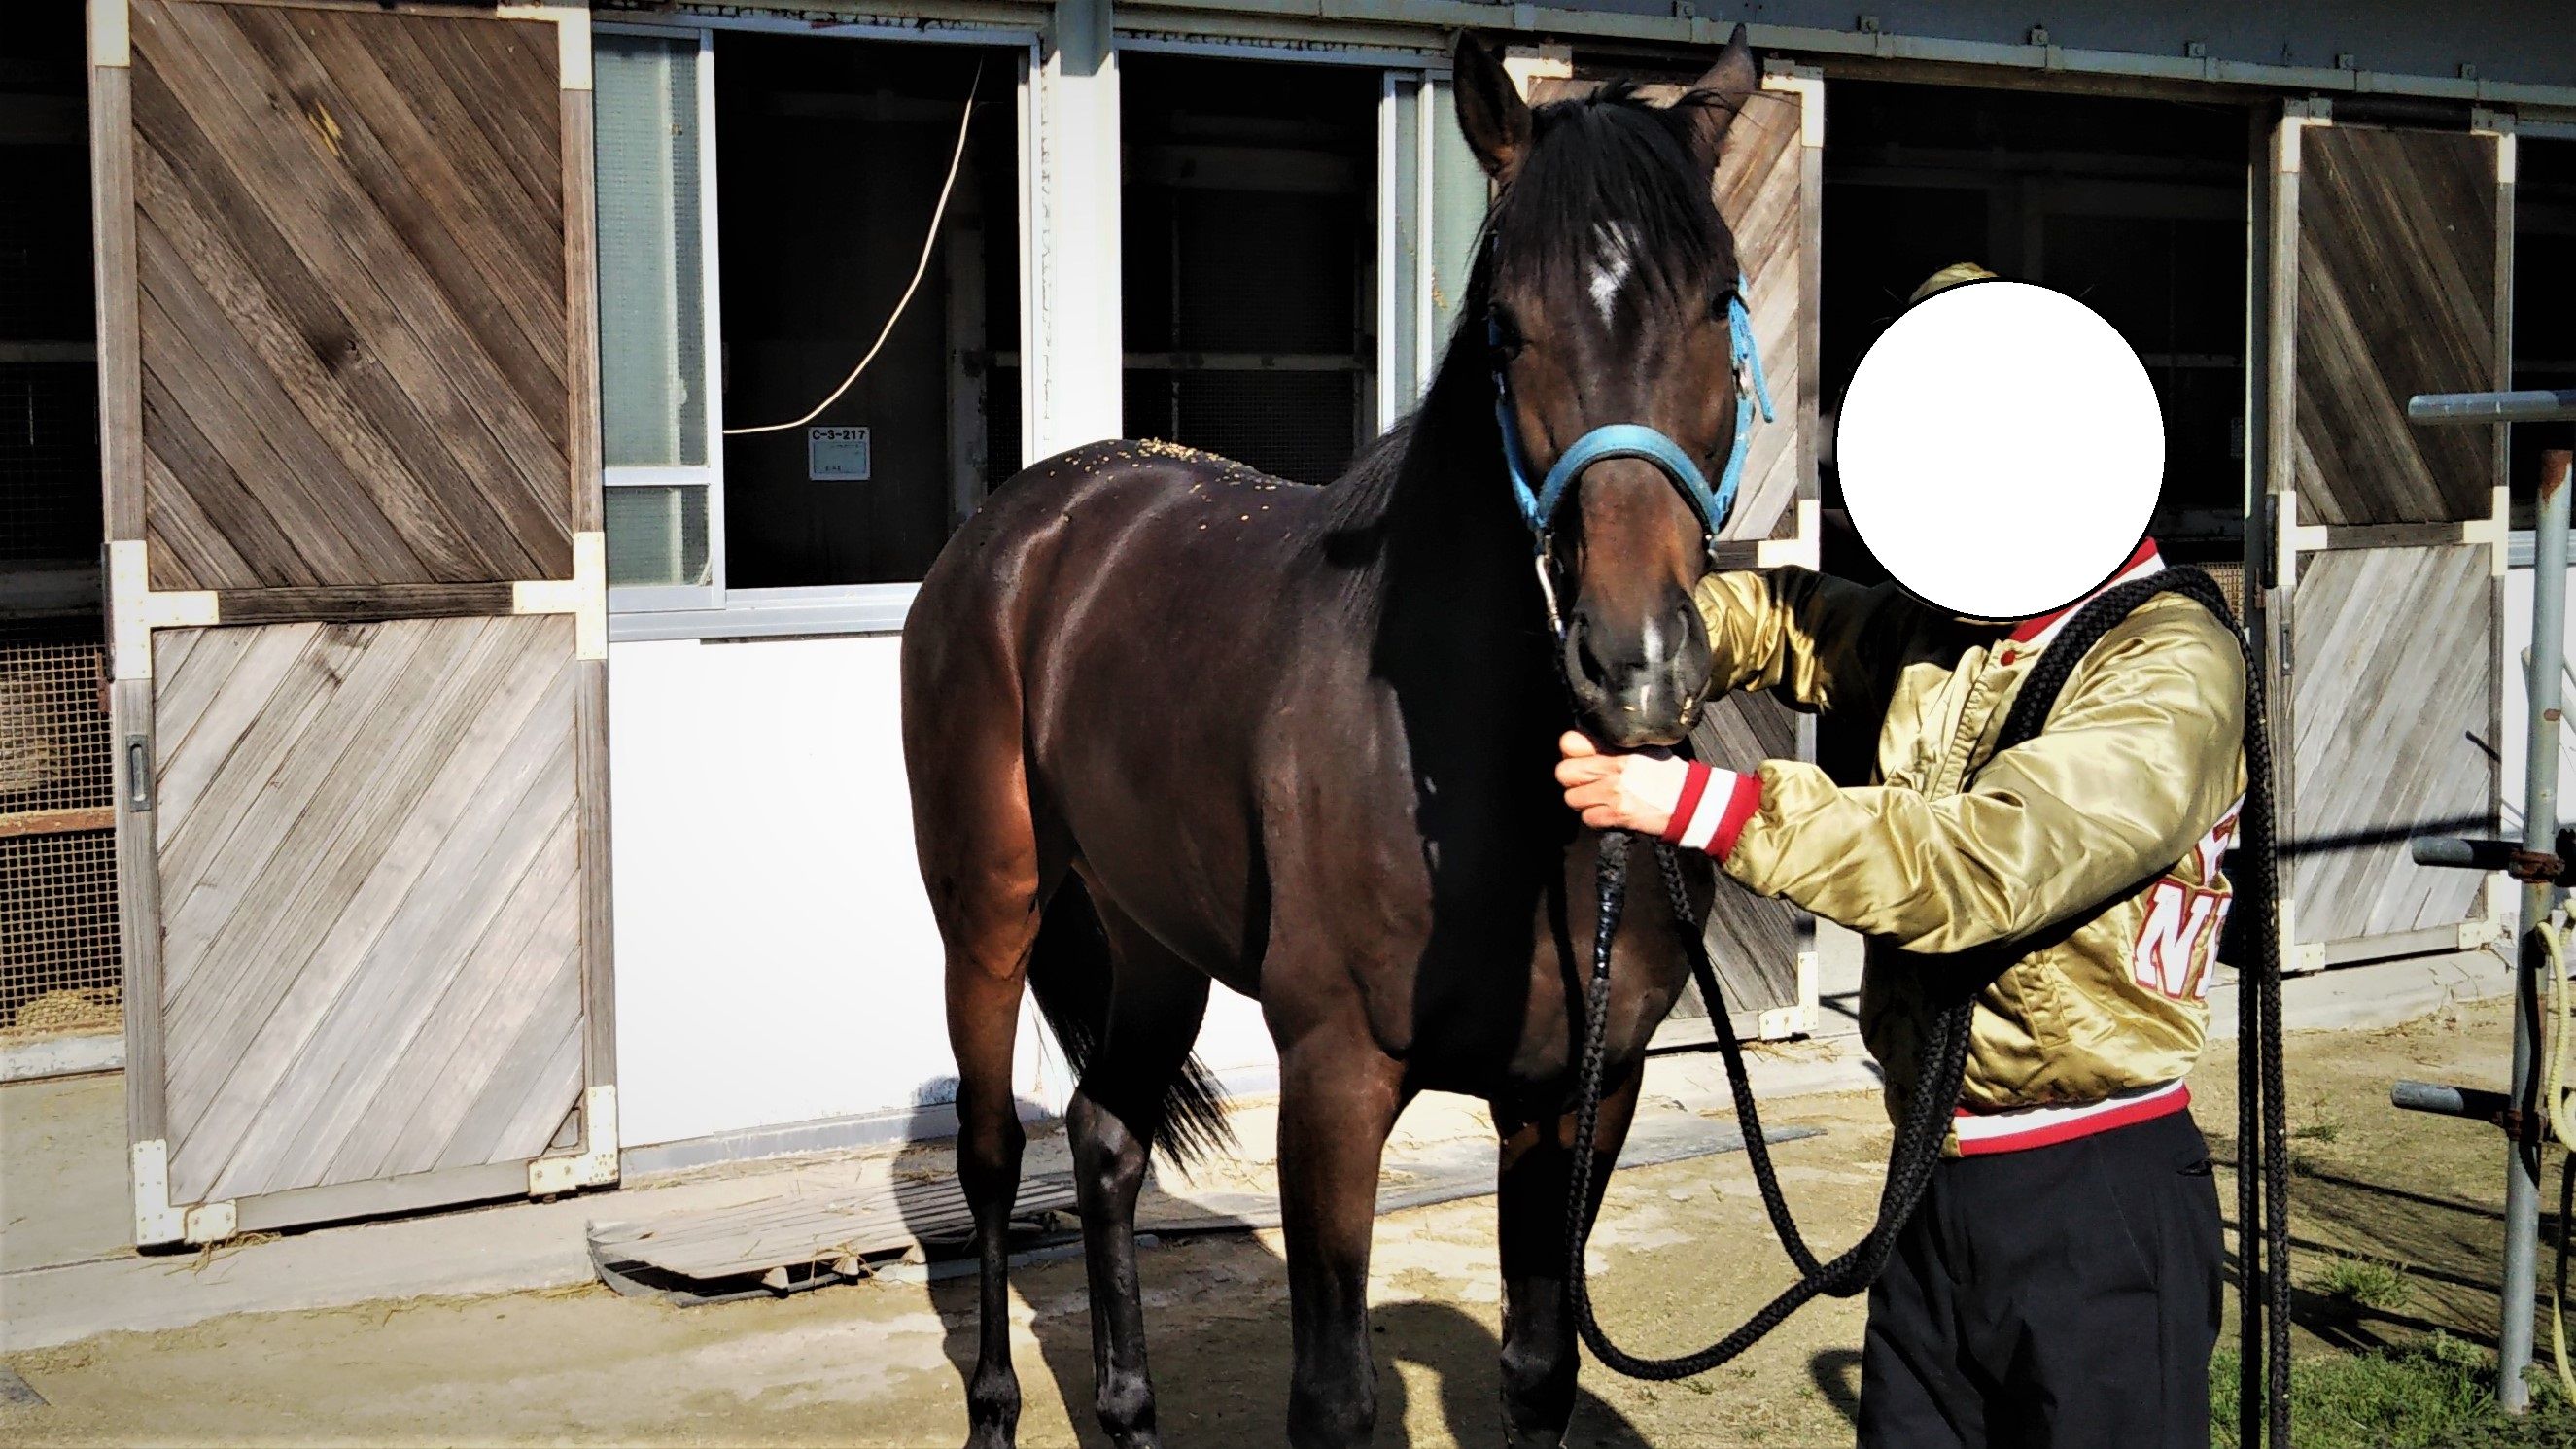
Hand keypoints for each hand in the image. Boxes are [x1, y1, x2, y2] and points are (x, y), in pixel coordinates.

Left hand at [1555, 732, 1688, 834]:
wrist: (1692, 801)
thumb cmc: (1670, 775)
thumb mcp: (1644, 749)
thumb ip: (1614, 747)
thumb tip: (1586, 747)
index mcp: (1618, 748)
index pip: (1570, 742)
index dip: (1571, 752)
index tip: (1579, 758)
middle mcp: (1612, 767)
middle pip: (1563, 772)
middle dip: (1572, 780)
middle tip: (1586, 783)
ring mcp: (1613, 792)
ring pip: (1572, 798)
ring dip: (1584, 802)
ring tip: (1600, 800)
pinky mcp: (1618, 814)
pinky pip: (1588, 818)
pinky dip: (1596, 819)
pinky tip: (1610, 813)